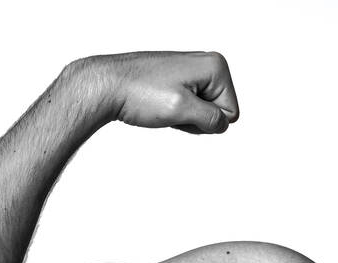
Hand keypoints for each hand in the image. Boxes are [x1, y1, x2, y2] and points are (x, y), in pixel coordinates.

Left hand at [85, 51, 239, 134]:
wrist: (106, 85)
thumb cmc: (138, 92)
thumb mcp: (182, 110)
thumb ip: (211, 120)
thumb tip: (222, 124)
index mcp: (215, 65)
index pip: (231, 114)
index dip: (207, 121)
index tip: (182, 109)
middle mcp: (206, 63)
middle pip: (219, 112)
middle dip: (196, 119)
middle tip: (172, 109)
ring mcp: (192, 71)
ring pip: (203, 112)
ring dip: (185, 117)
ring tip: (164, 106)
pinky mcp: (179, 79)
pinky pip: (190, 107)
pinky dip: (177, 112)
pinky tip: (160, 105)